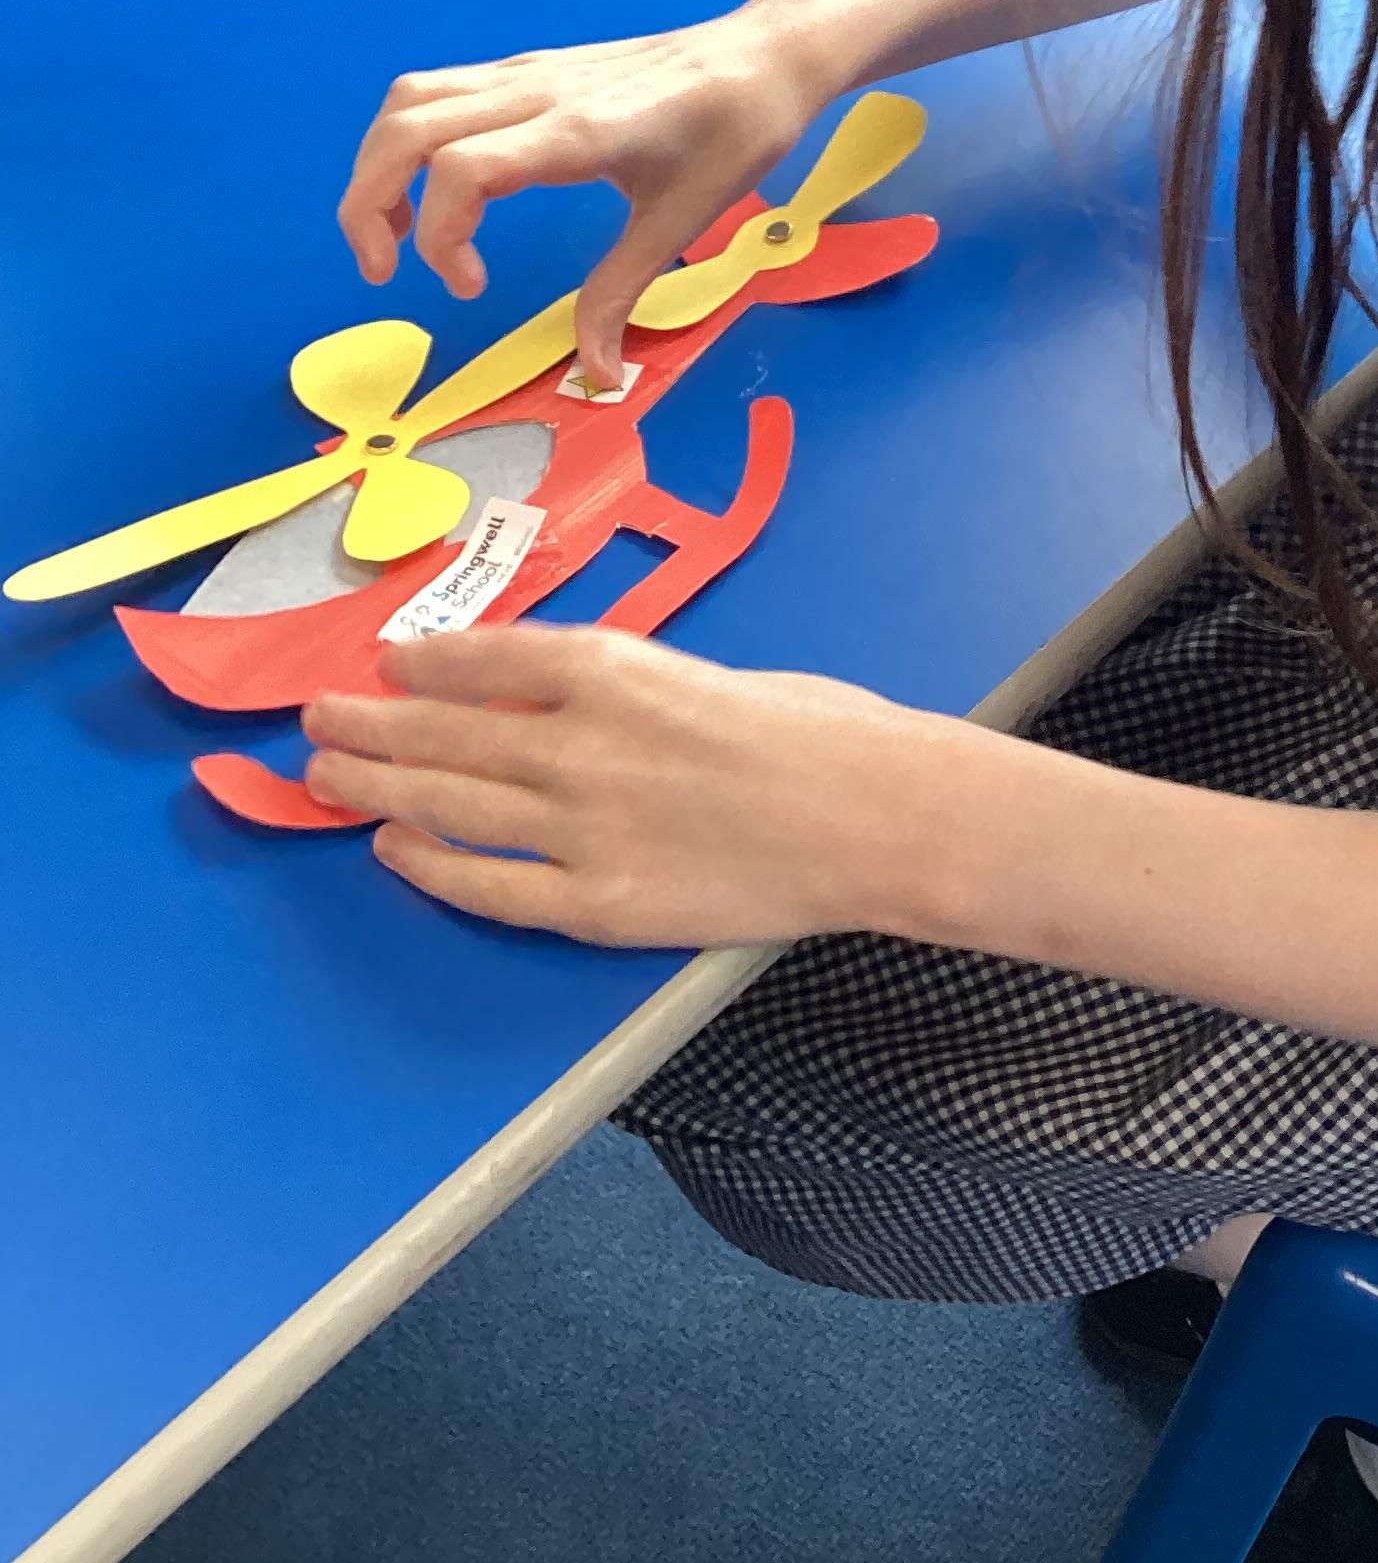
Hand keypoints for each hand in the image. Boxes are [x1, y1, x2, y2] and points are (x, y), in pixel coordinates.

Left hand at [302, 624, 952, 945]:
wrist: (876, 815)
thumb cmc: (819, 731)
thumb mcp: (710, 675)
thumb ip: (630, 690)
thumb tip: (564, 703)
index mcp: (614, 669)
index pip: (482, 659)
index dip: (421, 664)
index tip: (383, 665)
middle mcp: (579, 742)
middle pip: (442, 733)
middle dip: (367, 725)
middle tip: (316, 719)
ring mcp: (583, 827)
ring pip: (447, 804)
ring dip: (374, 787)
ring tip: (325, 776)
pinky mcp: (600, 903)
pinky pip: (491, 885)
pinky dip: (431, 867)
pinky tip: (393, 850)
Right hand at [338, 0, 835, 384]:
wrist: (765, 56)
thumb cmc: (736, 132)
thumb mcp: (683, 221)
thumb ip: (622, 293)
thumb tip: (596, 376)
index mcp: (578, 131)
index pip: (460, 167)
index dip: (441, 237)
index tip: (471, 289)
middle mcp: (539, 91)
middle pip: (406, 127)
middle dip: (368, 203)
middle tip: (386, 273)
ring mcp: (530, 72)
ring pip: (411, 100)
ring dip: (379, 167)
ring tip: (398, 235)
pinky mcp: (532, 68)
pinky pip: (441, 90)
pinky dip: (410, 140)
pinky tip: (439, 192)